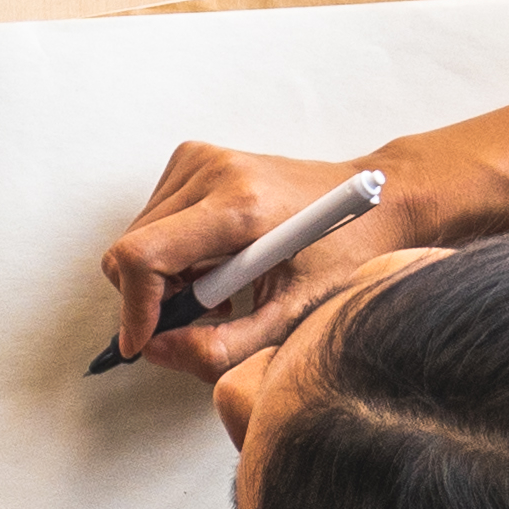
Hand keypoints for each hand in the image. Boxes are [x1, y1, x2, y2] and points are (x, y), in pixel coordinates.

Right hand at [92, 142, 418, 380]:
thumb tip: (157, 351)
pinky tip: (218, 262)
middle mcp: (213, 171)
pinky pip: (152, 219)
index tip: (144, 342)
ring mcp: (200, 158)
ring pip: (136, 237)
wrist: (376, 201)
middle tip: (206, 316)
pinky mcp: (194, 157)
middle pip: (131, 249)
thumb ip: (222, 347)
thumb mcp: (293, 315)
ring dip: (165, 277)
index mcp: (239, 206)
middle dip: (154, 298)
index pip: (142, 254)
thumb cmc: (345, 255)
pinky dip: (173, 253)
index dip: (134, 308)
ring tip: (222, 289)